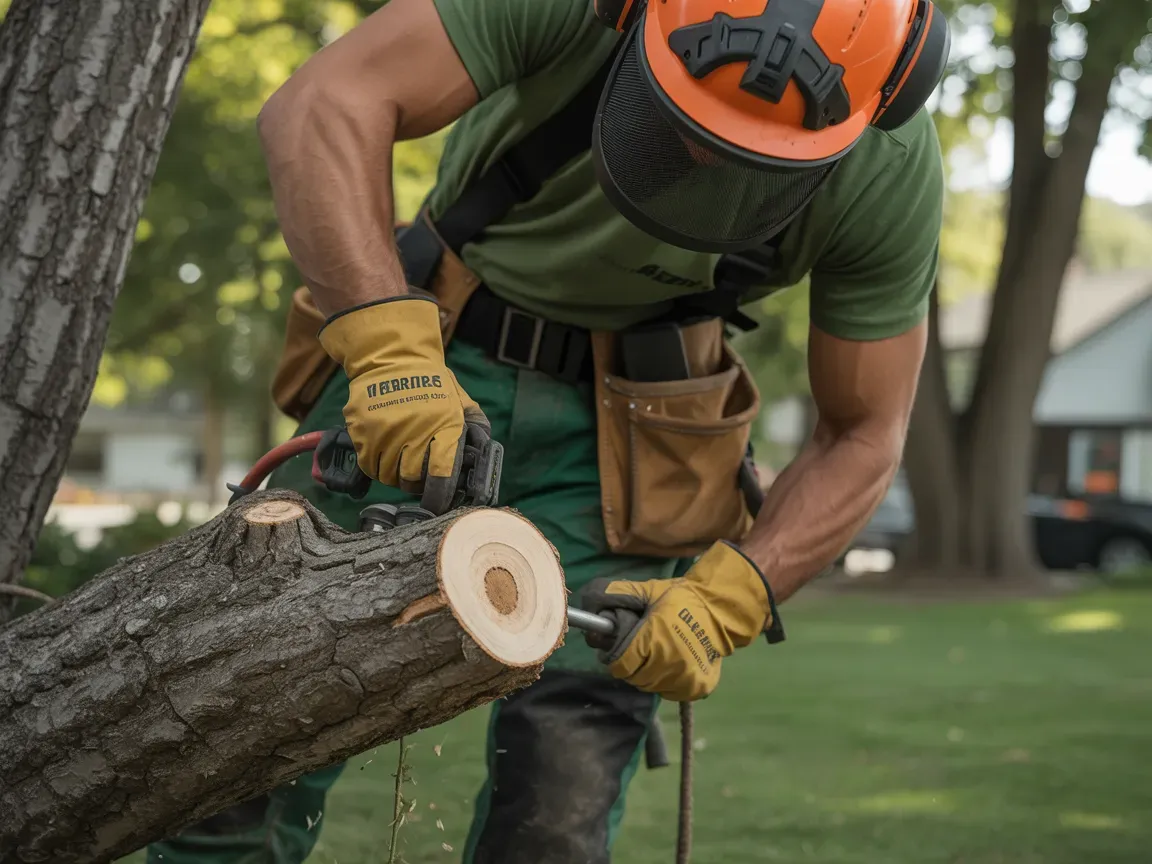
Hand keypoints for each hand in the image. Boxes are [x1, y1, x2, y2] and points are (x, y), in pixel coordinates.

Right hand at [318, 296, 488, 513]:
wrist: (391, 357)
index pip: (441, 478)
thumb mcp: (460, 400)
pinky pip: (368, 465)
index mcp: (442, 429)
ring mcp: (384, 435)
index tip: (437, 502)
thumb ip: (475, 426)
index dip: (439, 497)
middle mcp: (413, 435)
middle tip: (417, 474)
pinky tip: (383, 453)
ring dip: (394, 475)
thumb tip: (483, 453)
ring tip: (400, 460)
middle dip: (416, 484)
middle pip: (411, 482)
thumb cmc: (430, 381)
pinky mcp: (362, 433)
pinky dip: (376, 465)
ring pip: (388, 477)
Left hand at [580, 541, 783, 701]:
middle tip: (638, 644)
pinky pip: (668, 691)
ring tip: (656, 651)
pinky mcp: (696, 689)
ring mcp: (684, 681)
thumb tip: (589, 601)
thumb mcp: (647, 590)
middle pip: (632, 676)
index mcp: (653, 643)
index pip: (619, 663)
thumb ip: (616, 595)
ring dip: (646, 672)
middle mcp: (668, 667)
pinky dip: (664, 680)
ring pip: (649, 686)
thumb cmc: (681, 598)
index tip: (618, 642)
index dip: (614, 653)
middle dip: (629, 661)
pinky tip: (670, 661)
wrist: (722, 610)